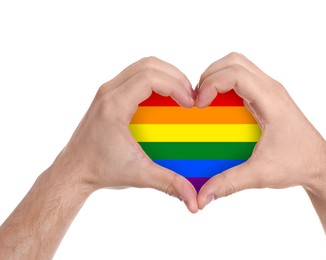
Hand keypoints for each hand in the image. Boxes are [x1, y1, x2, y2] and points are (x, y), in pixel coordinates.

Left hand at [52, 57, 197, 212]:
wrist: (74, 170)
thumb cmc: (102, 170)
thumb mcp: (139, 175)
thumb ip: (169, 183)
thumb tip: (195, 200)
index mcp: (114, 105)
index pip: (150, 77)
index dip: (176, 85)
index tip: (190, 103)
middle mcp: (109, 91)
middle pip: (148, 64)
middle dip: (175, 76)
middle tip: (190, 96)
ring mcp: (107, 90)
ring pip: (142, 65)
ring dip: (166, 75)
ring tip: (181, 94)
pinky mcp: (109, 94)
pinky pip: (136, 75)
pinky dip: (156, 80)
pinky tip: (166, 98)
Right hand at [196, 53, 325, 208]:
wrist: (321, 164)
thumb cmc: (297, 165)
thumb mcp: (261, 175)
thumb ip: (229, 183)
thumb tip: (201, 197)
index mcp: (271, 100)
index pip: (236, 73)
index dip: (211, 83)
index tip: (198, 104)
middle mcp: (272, 88)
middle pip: (234, 61)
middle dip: (210, 75)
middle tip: (198, 99)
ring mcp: (271, 90)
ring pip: (239, 64)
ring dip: (217, 76)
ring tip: (205, 99)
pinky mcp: (269, 96)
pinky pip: (243, 78)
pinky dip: (226, 83)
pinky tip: (218, 104)